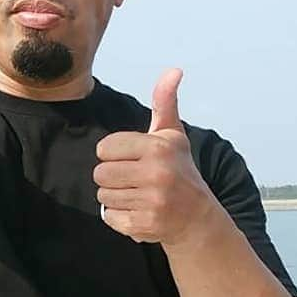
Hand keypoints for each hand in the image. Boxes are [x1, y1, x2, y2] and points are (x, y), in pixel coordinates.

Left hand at [93, 69, 215, 244]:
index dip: (114, 154)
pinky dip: (119, 217)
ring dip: (115, 197)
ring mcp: (152, 202)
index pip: (105, 148)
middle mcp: (157, 174)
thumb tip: (174, 70)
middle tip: (133, 179)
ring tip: (137, 195)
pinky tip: (138, 211)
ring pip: (103, 196)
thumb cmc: (179, 170)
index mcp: (158, 148)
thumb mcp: (172, 135)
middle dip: (112, 176)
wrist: (196, 217)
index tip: (132, 159)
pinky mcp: (144, 225)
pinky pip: (110, 217)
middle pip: (100, 173)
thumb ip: (165, 102)